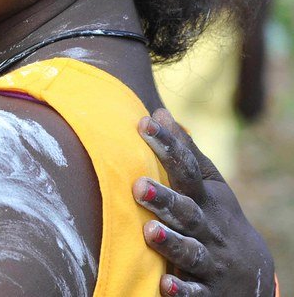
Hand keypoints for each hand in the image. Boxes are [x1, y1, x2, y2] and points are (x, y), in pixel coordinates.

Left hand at [134, 108, 274, 295]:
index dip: (168, 146)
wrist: (253, 276)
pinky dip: (182, 291)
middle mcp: (209, 228)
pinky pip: (195, 292)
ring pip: (190, 252)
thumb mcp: (209, 185)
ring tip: (149, 231)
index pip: (187, 169)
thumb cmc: (218, 218)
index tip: (144, 124)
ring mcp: (211, 261)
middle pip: (187, 212)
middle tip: (138, 185)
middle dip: (165, 199)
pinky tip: (166, 286)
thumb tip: (158, 113)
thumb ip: (184, 152)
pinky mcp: (208, 291)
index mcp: (207, 199)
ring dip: (171, 242)